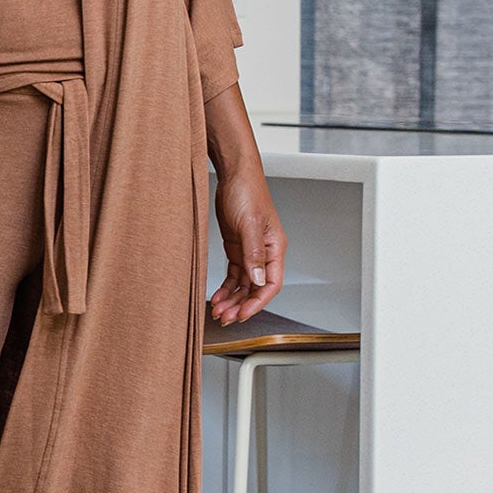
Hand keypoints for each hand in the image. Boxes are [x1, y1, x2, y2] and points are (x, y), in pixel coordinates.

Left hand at [209, 168, 285, 325]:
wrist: (234, 174)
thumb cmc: (247, 192)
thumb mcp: (250, 224)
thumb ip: (254, 254)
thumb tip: (257, 281)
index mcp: (275, 248)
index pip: (271, 284)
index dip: (257, 303)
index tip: (242, 315)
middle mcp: (264, 253)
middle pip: (255, 288)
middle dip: (241, 305)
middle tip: (225, 317)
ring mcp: (250, 251)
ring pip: (243, 284)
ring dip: (232, 299)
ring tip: (217, 311)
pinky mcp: (237, 248)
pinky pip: (233, 274)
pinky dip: (226, 287)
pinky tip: (217, 296)